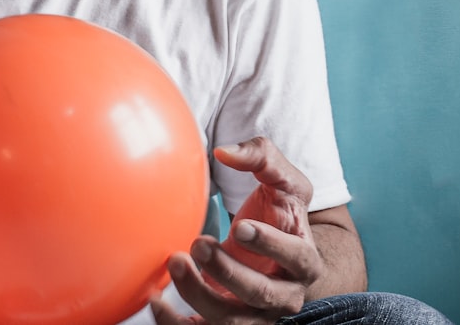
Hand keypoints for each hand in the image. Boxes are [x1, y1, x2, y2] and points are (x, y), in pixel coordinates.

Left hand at [151, 137, 321, 324]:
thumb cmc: (278, 210)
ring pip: (232, 319)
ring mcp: (257, 313)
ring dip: (200, 295)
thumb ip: (261, 156)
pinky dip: (178, 324)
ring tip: (175, 261)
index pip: (297, 258)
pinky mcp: (229, 321)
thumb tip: (224, 153)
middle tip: (199, 243)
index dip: (271, 246)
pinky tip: (155, 301)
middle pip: (261, 294)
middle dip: (228, 271)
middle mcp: (285, 294)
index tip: (241, 226)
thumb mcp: (281, 178)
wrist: (272, 247)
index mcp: (304, 258)